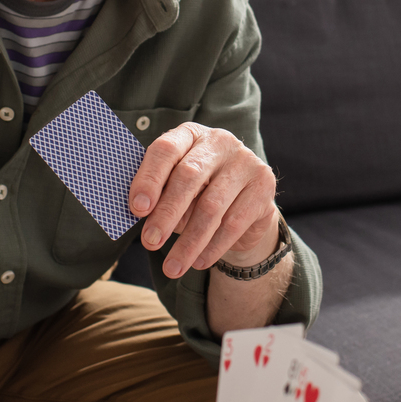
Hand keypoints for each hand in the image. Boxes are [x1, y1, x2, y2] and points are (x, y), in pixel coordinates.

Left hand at [129, 123, 280, 277]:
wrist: (245, 205)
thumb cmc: (199, 194)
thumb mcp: (176, 190)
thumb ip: (162, 198)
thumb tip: (147, 220)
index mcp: (190, 135)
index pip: (166, 150)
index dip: (149, 179)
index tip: (137, 210)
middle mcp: (219, 141)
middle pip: (188, 177)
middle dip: (166, 213)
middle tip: (150, 241)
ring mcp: (245, 161)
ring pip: (211, 206)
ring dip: (189, 242)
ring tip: (172, 266)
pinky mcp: (264, 185)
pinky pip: (234, 223)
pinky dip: (213, 247)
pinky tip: (199, 262)